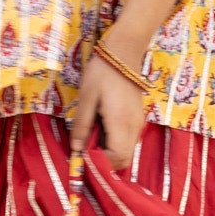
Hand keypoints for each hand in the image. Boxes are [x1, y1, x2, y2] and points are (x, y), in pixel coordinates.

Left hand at [68, 47, 148, 169]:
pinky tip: (101, 128)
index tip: (82, 157)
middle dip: (104, 161)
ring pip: (126, 152)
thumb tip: (76, 150)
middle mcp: (134, 126)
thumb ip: (81, 126)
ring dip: (109, 152)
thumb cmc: (102, 73)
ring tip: (91, 137)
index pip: (116, 158)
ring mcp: (138, 122)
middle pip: (123, 160)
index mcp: (121, 122)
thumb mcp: (86, 98)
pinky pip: (128, 140)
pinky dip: (115, 143)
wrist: (124, 51)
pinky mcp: (138, 118)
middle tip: (85, 149)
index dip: (99, 163)